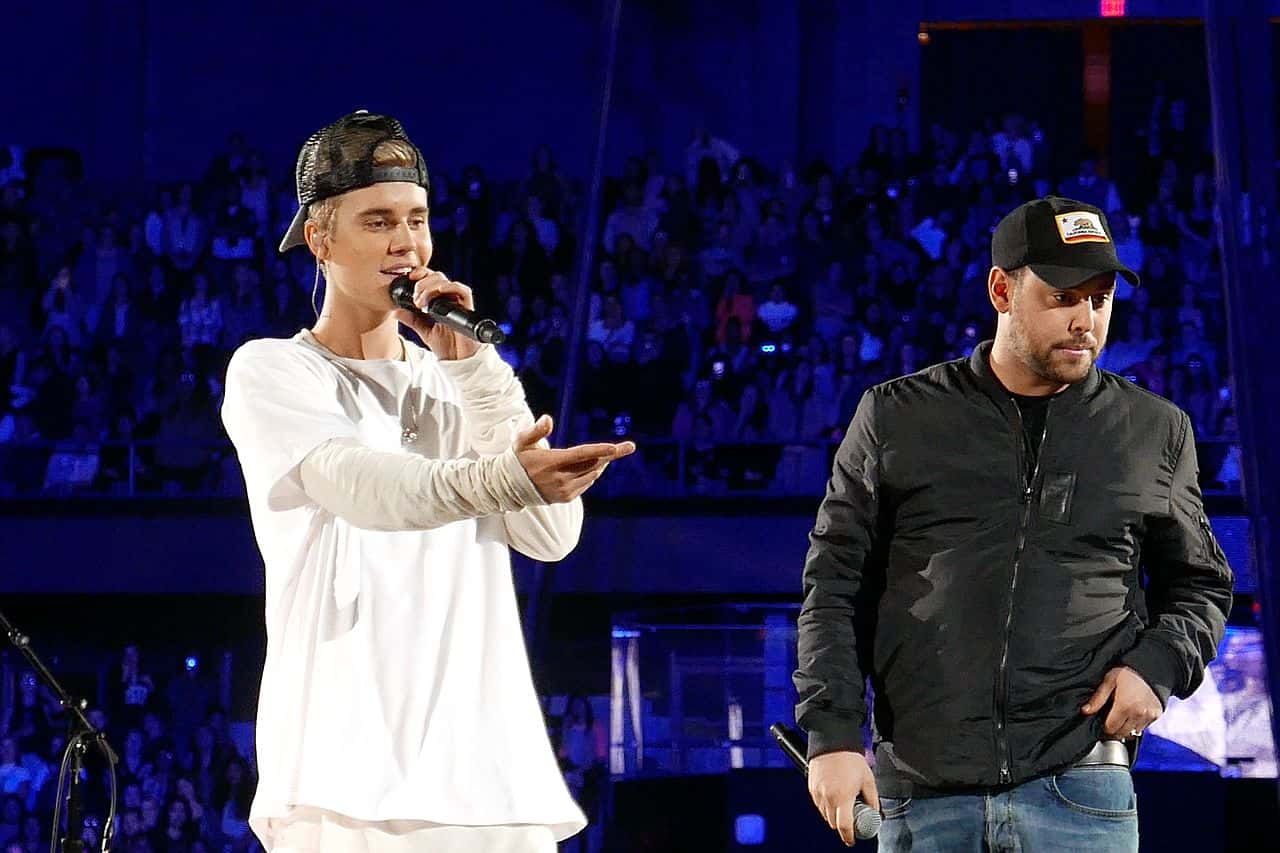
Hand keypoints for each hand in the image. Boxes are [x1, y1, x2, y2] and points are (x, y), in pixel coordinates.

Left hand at [393, 267, 480, 360]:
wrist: (457, 359)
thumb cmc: (445, 345)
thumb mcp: (423, 330)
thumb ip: (411, 319)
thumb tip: (395, 311)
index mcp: (439, 300)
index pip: (430, 278)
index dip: (420, 274)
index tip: (410, 277)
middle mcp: (449, 298)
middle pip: (437, 276)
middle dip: (422, 283)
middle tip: (415, 298)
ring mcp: (458, 302)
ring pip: (446, 281)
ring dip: (430, 287)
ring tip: (421, 302)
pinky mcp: (467, 307)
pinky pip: (463, 290)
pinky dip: (451, 287)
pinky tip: (440, 291)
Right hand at [514, 415, 635, 502]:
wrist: (510, 488)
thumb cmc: (519, 460)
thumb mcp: (522, 442)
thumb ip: (535, 430)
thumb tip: (548, 418)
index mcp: (551, 462)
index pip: (581, 455)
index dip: (600, 451)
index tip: (616, 448)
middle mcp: (560, 478)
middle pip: (593, 464)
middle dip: (611, 455)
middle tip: (628, 446)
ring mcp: (564, 490)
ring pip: (592, 474)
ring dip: (600, 463)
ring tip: (605, 454)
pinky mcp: (566, 498)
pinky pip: (587, 483)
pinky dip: (592, 473)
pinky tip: (588, 467)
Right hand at [808, 750, 879, 846]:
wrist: (832, 741)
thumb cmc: (850, 758)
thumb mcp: (867, 779)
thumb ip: (872, 799)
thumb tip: (874, 811)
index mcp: (842, 797)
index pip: (844, 826)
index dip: (848, 836)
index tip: (851, 840)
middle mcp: (827, 798)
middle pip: (833, 823)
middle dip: (842, 824)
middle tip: (851, 817)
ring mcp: (817, 793)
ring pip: (824, 814)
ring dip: (833, 815)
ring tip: (843, 803)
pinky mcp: (811, 787)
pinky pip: (818, 804)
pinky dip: (826, 805)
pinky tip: (834, 796)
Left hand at [1081, 665, 1161, 738]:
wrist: (1151, 667)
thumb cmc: (1128, 672)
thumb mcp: (1109, 681)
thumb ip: (1098, 698)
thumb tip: (1085, 711)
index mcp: (1125, 706)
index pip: (1111, 728)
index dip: (1104, 727)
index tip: (1102, 722)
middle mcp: (1138, 714)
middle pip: (1122, 734)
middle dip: (1114, 730)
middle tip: (1110, 721)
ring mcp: (1149, 715)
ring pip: (1134, 733)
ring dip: (1126, 729)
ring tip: (1121, 717)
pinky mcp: (1157, 715)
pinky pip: (1144, 727)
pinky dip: (1137, 724)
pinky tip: (1132, 714)